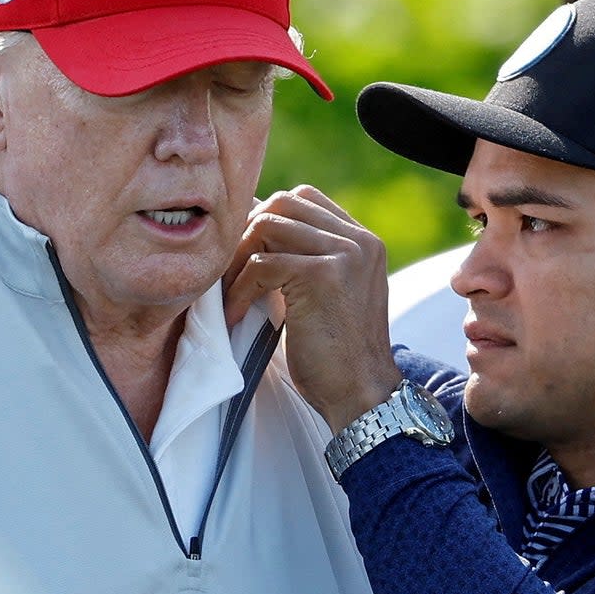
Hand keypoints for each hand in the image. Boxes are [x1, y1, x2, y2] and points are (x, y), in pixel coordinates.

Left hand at [224, 185, 401, 431]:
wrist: (361, 394)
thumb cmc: (335, 353)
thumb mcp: (326, 294)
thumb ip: (304, 260)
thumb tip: (252, 230)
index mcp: (363, 241)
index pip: (305, 199)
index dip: (267, 217)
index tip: (245, 254)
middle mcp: (358, 240)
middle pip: (285, 202)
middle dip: (248, 231)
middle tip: (231, 270)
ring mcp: (344, 254)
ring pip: (267, 226)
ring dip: (238, 259)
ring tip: (231, 293)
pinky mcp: (321, 275)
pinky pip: (261, 265)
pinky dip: (239, 289)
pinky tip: (236, 315)